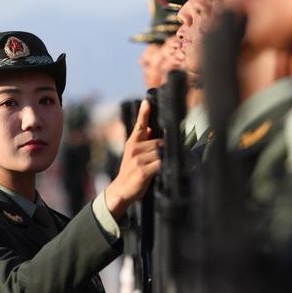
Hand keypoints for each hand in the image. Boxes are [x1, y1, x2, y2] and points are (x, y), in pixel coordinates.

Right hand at [105, 100, 161, 219]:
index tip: (147, 102)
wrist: (121, 190)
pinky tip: (167, 168)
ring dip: (166, 158)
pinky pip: (161, 163)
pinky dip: (166, 165)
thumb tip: (151, 127)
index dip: (144, 113)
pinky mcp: (143, 171)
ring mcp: (138, 160)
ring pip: (161, 152)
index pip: (140, 125)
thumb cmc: (131, 171)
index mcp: (132, 143)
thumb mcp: (132, 153)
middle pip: (159, 142)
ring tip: (166, 164)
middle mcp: (134, 149)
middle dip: (166, 148)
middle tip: (171, 154)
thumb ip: (142, 140)